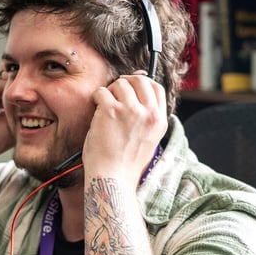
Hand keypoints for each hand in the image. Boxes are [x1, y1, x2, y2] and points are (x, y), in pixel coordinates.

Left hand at [82, 72, 167, 186]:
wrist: (113, 178)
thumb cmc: (125, 161)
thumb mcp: (146, 137)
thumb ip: (145, 111)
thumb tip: (139, 76)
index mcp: (159, 121)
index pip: (156, 88)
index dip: (142, 83)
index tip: (131, 87)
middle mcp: (149, 114)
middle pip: (140, 80)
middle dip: (125, 82)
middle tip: (114, 93)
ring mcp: (131, 111)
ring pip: (120, 84)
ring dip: (109, 92)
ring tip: (104, 108)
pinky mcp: (111, 111)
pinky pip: (102, 92)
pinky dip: (96, 97)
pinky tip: (96, 111)